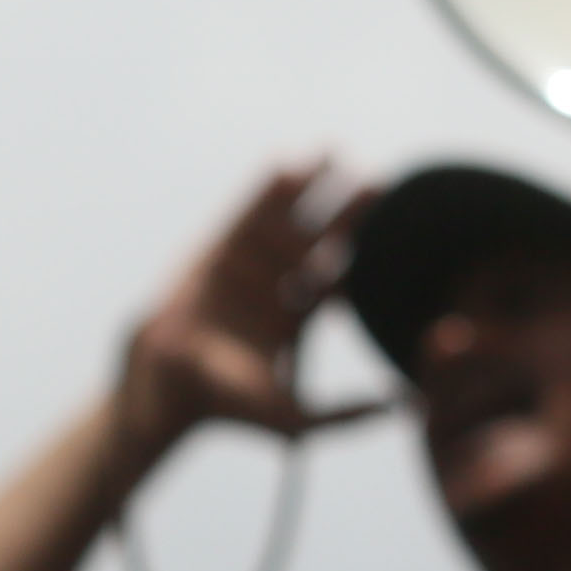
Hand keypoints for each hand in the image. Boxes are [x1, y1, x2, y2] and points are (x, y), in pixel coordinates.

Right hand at [120, 157, 381, 451]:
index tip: (401, 231)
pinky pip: (245, 212)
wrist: (169, 383)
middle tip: (379, 184)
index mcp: (299, 316)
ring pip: (286, 218)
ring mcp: (248, 264)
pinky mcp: (217, 249)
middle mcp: (277, 285)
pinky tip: (289, 165)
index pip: (343, 277)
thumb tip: (398, 407)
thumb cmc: (227, 405)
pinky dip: (266, 191)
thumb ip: (343, 417)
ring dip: (311, 187)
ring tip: (334, 153)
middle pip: (322, 238)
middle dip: (348, 212)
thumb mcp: (293, 417)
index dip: (371, 254)